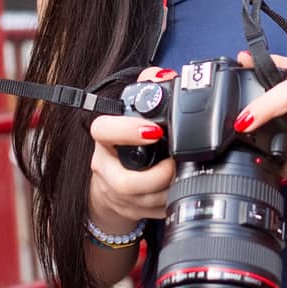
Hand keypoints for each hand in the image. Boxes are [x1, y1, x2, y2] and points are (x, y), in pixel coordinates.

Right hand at [86, 66, 175, 229]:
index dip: (128, 132)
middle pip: (125, 182)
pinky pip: (153, 212)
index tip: (155, 131)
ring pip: (142, 201)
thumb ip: (148, 86)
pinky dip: (170, 203)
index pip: (104, 131)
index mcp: (105, 139)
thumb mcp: (132, 110)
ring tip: (182, 176)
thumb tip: (163, 75)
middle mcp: (105, 168)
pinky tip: (179, 191)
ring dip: (168, 191)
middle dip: (157, 177)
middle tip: (175, 165)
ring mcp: (115, 193)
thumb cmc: (126, 141)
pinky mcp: (129, 210)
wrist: (111, 179)